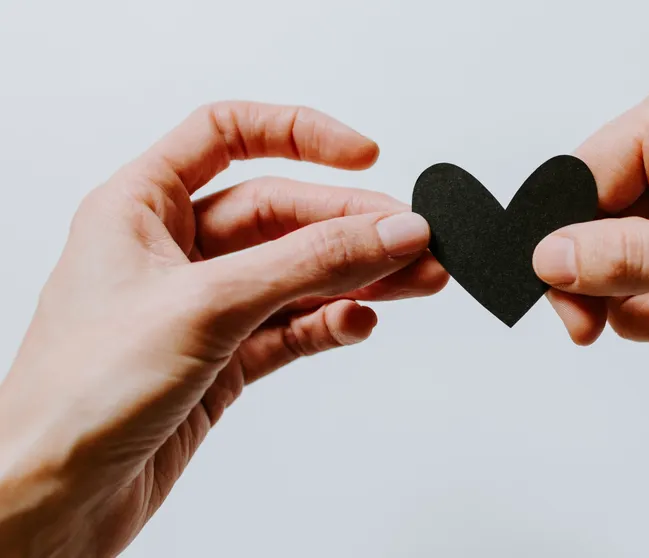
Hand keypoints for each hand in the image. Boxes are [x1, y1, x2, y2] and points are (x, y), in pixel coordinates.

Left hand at [0, 102, 447, 555]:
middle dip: (352, 225)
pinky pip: (293, 327)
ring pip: (297, 273)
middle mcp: (171, 250)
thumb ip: (309, 263)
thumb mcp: (207, 305)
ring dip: (358, 275)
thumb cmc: (78, 395)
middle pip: (281, 212)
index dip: (298, 134)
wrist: (52, 499)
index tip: (364, 155)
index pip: (227, 134)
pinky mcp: (222, 360)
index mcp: (140, 207)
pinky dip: (330, 323)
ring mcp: (201, 307)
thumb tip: (389, 229)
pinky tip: (358, 323)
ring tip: (418, 279)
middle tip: (415, 240)